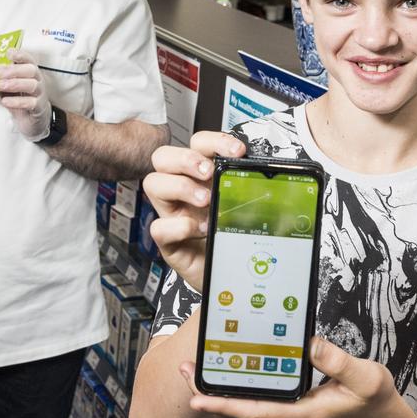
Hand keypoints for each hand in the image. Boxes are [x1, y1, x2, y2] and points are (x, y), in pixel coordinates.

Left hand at [0, 49, 51, 141]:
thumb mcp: (6, 89)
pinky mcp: (38, 108)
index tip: (9, 53)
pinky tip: (5, 101)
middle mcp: (37, 80)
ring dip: (15, 83)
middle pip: (30, 70)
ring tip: (1, 85)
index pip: (28, 59)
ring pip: (32, 85)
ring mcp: (39, 94)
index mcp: (29, 73)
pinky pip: (31, 103)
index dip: (19, 54)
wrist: (33, 120)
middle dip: (14, 70)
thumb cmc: (21, 99)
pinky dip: (17, 102)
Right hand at [142, 131, 244, 289]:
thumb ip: (247, 188)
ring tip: (205, 200)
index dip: (213, 141)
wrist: (232, 276)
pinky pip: (159, 228)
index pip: (197, 144)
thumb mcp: (244, 208)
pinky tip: (202, 229)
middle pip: (163, 157)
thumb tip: (263, 172)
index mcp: (201, 177)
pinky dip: (180, 226)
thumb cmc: (235, 238)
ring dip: (180, 187)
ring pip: (153, 184)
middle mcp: (182, 192)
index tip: (237, 151)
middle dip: (185, 158)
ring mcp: (172, 215)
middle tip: (208, 172)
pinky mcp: (169, 242)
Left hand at [181, 337, 408, 417]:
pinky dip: (234, 400)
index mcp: (305, 415)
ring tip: (195, 375)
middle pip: (240, 416)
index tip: (196, 394)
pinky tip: (226, 382)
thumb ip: (337, 361)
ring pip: (244, 417)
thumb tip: (309, 343)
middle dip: (209, 397)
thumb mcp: (366, 377)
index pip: (254, 412)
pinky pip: (254, 413)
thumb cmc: (375, 402)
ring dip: (217, 398)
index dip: (222, 405)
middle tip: (185, 372)